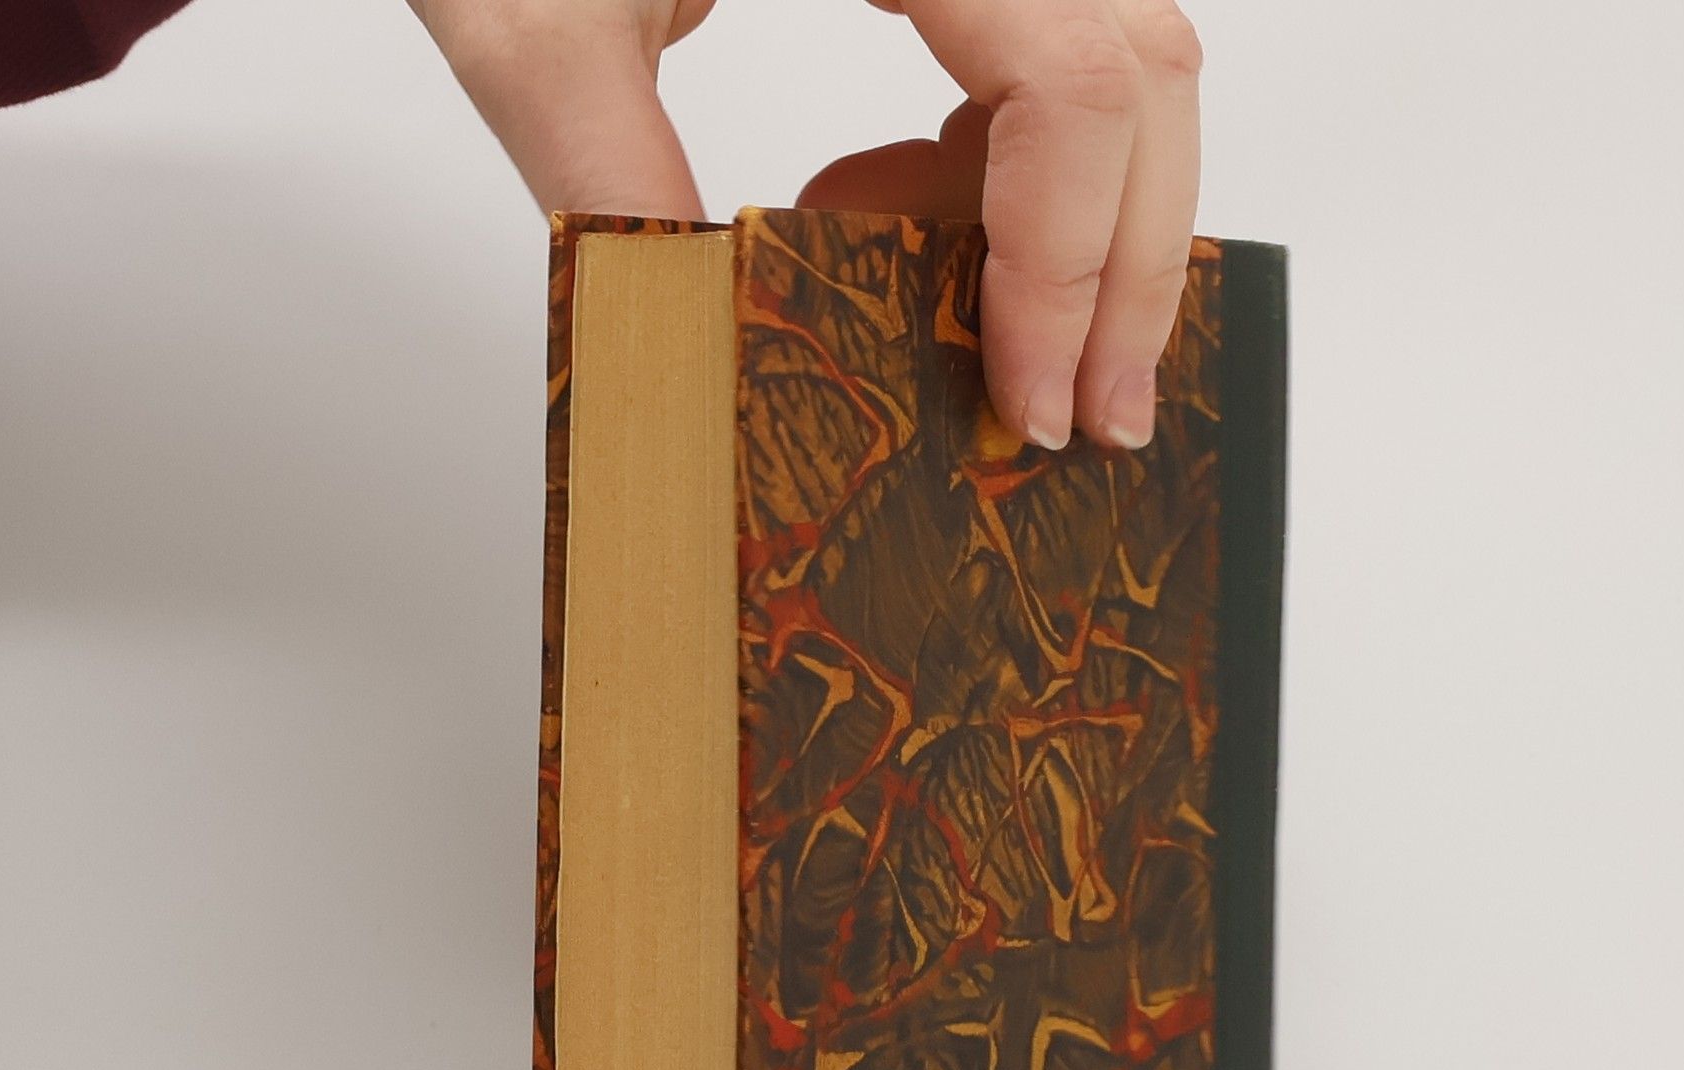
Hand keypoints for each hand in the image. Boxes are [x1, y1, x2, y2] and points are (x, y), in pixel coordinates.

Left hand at [408, 0, 1202, 449]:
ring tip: (1002, 336)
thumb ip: (621, 184)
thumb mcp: (541, 25)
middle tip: (1086, 416)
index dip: (1069, 265)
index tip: (1029, 401)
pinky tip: (904, 207)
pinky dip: (1015, 157)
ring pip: (1122, 59)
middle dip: (1124, 270)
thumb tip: (710, 353)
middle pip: (1143, 75)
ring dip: (1089, 219)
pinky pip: (1051, 45)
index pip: (1070, 86)